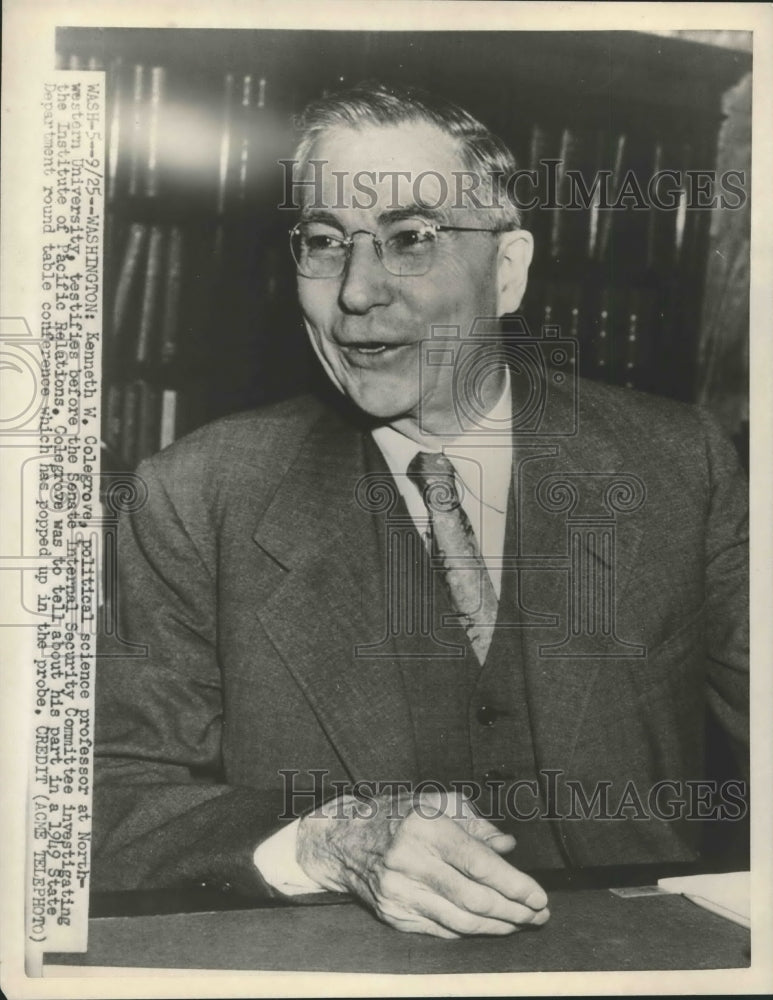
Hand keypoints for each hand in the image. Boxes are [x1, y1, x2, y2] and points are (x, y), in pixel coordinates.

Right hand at [296, 788, 548, 937]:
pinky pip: (441, 930)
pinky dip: (469, 931)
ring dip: (496, 927)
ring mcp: (399, 891)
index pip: (478, 863)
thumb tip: (508, 846)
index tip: (539, 896)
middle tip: (539, 915)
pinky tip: (487, 926)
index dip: (514, 884)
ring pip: (460, 921)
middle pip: (473, 898)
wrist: (343, 840)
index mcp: (425, 826)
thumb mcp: (437, 803)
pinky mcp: (393, 914)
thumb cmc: (397, 815)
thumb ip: (476, 823)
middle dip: (514, 911)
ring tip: (520, 924)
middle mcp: (410, 860)